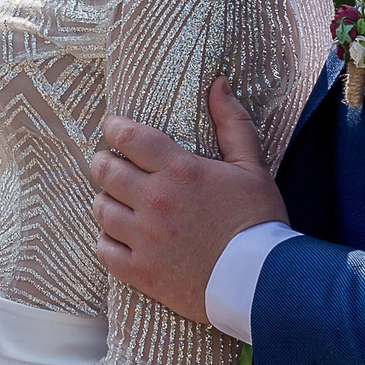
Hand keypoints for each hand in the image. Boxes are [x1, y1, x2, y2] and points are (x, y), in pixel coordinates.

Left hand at [89, 77, 288, 323]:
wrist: (263, 283)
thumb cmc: (259, 221)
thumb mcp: (252, 167)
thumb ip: (232, 123)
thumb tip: (218, 82)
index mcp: (179, 171)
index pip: (128, 136)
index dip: (114, 128)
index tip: (113, 128)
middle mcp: (155, 201)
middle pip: (104, 170)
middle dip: (105, 162)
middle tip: (112, 165)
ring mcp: (145, 238)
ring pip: (101, 209)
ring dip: (106, 201)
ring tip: (118, 202)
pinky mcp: (141, 271)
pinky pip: (103, 249)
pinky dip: (108, 241)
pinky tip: (121, 237)